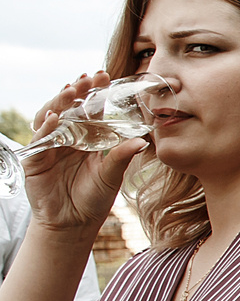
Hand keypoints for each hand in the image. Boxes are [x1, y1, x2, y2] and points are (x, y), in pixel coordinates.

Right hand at [22, 71, 147, 233]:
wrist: (73, 224)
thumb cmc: (93, 198)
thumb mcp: (111, 176)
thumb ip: (121, 157)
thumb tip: (143, 141)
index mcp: (85, 137)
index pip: (88, 109)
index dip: (94, 93)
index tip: (105, 76)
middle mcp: (66, 137)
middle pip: (68, 107)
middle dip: (77, 91)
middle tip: (89, 78)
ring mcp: (49, 145)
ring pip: (50, 116)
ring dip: (60, 102)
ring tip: (72, 91)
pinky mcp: (36, 158)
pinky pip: (39, 138)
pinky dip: (46, 126)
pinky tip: (54, 117)